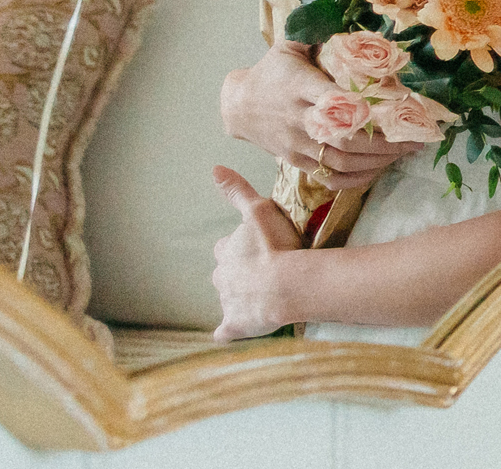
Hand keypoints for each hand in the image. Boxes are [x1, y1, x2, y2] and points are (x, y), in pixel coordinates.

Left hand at [209, 166, 306, 340]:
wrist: (286, 285)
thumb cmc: (276, 246)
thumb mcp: (259, 210)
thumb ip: (237, 191)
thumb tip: (214, 168)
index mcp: (226, 252)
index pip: (225, 248)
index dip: (239, 248)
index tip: (256, 249)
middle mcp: (221, 278)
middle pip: (225, 275)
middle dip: (238, 274)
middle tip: (263, 273)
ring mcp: (228, 303)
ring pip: (229, 299)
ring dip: (241, 298)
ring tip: (264, 298)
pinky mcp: (235, 325)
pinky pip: (226, 331)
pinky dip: (228, 331)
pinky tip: (231, 332)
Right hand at [221, 41, 423, 189]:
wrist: (238, 105)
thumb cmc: (272, 71)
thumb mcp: (289, 46)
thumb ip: (317, 33)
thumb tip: (347, 10)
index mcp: (299, 86)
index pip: (332, 99)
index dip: (365, 109)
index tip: (398, 108)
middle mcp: (297, 118)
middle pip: (344, 137)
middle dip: (384, 142)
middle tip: (415, 139)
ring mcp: (296, 144)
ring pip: (340, 160)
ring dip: (376, 161)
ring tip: (404, 153)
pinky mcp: (295, 161)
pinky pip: (328, 176)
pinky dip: (356, 179)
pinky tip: (378, 170)